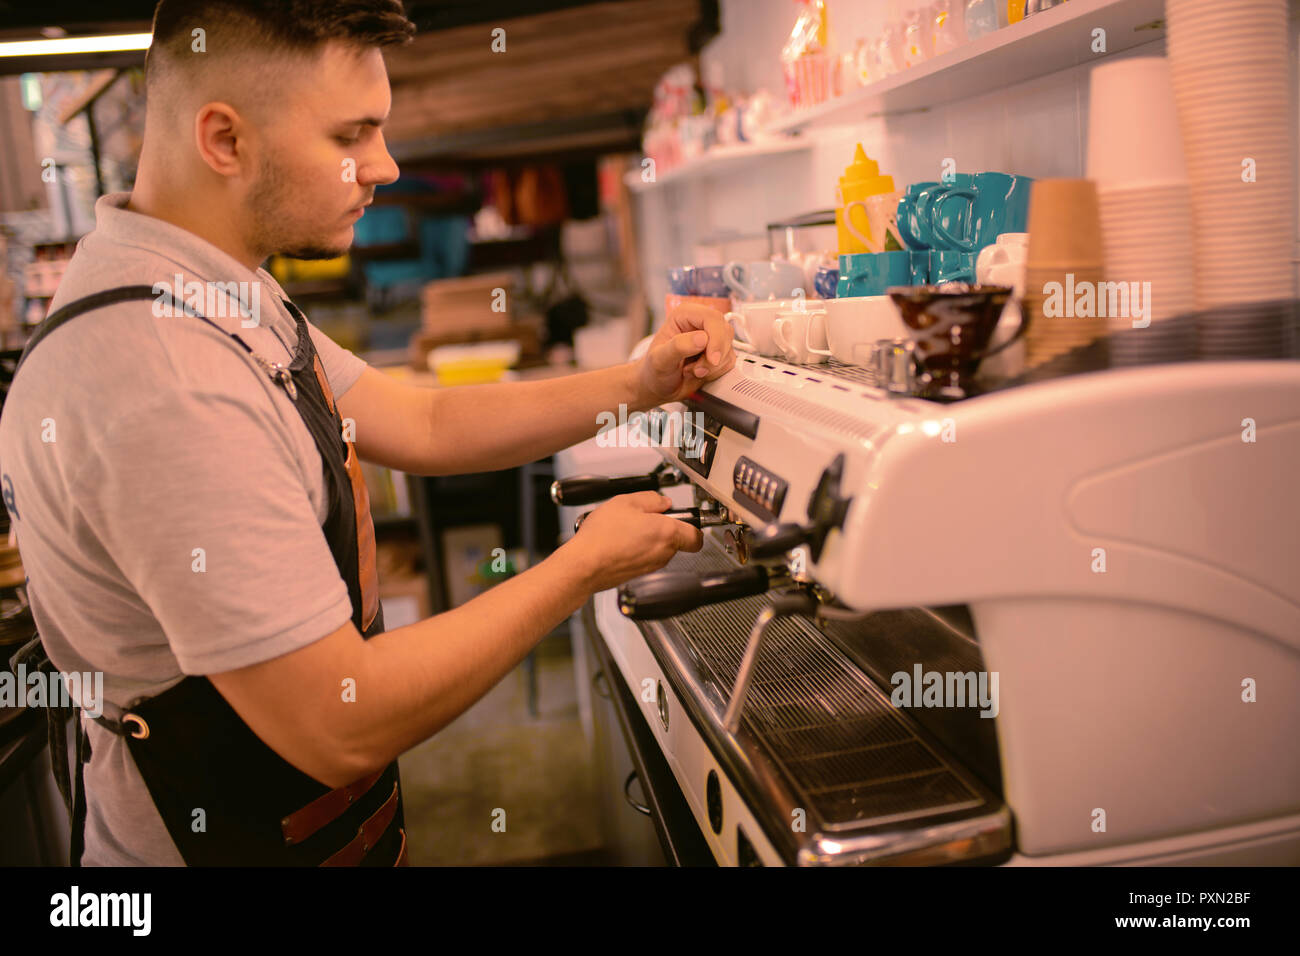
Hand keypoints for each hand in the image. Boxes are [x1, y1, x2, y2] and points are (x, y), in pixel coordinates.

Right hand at [563, 492, 703, 592]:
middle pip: (676, 541)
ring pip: (660, 549)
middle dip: (665, 528)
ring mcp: (651, 566)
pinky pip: (645, 558)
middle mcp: (663, 553)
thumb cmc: (603, 537)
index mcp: (667, 534)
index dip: (693, 525)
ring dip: (649, 538)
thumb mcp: (626, 502)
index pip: (697, 536)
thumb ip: (651, 499)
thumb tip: (662, 502)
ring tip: (627, 528)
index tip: (684, 517)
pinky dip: (637, 549)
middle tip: (646, 517)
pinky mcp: (638, 574)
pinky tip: (619, 541)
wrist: (584, 565)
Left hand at [633, 302, 736, 405]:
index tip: (712, 359)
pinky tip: (698, 373)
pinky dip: (716, 372)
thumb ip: (678, 346)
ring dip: (712, 367)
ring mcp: (711, 338)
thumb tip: (702, 338)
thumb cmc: (654, 371)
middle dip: (714, 356)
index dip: (716, 338)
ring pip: (728, 348)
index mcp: (685, 315)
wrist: (658, 387)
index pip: (712, 318)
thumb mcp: (660, 359)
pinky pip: (729, 361)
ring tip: (691, 371)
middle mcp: (700, 323)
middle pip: (725, 332)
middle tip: (697, 370)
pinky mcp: (718, 353)